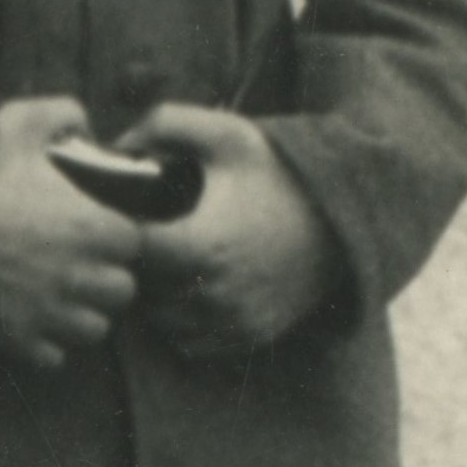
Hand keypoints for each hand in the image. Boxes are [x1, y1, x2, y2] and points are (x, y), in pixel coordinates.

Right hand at [0, 97, 142, 371]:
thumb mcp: (18, 123)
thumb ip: (64, 113)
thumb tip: (85, 124)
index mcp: (91, 227)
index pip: (135, 243)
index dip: (117, 235)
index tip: (96, 228)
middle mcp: (78, 276)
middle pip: (122, 291)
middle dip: (106, 277)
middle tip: (78, 262)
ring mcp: (48, 313)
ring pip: (94, 330)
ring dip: (81, 313)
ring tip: (57, 293)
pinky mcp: (16, 340)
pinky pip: (53, 357)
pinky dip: (45, 342)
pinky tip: (27, 316)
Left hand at [125, 107, 340, 361]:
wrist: (350, 216)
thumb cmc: (282, 172)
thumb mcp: (227, 134)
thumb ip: (165, 123)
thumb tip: (116, 145)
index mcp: (199, 247)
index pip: (129, 252)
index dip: (123, 230)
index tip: (136, 211)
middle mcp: (213, 296)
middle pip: (141, 290)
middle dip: (139, 265)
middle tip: (153, 234)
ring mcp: (232, 322)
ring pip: (162, 322)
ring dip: (158, 296)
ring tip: (174, 260)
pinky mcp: (250, 338)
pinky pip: (192, 342)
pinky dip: (186, 320)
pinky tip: (198, 285)